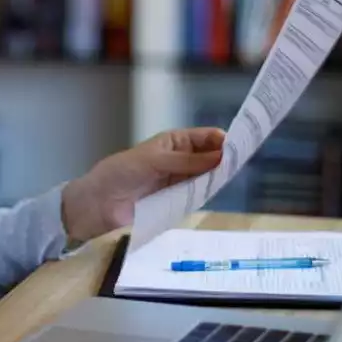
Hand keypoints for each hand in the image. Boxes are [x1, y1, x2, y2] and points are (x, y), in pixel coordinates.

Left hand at [60, 127, 225, 242]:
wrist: (99, 203)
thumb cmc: (121, 172)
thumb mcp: (154, 161)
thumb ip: (186, 161)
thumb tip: (219, 156)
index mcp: (174, 142)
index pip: (205, 137)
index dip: (222, 139)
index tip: (240, 144)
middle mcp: (180, 160)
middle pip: (210, 157)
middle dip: (225, 158)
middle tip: (242, 161)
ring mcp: (179, 181)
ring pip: (206, 176)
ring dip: (218, 176)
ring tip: (233, 176)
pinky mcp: (176, 202)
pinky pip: (197, 195)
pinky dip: (207, 193)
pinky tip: (217, 191)